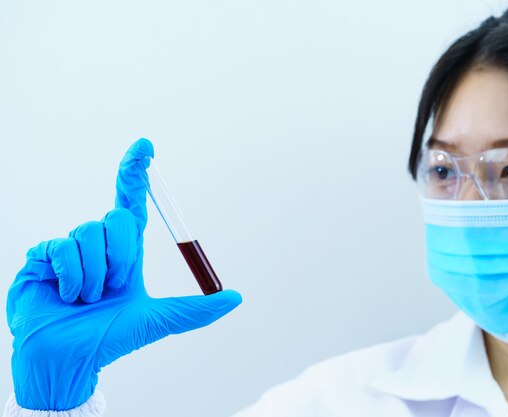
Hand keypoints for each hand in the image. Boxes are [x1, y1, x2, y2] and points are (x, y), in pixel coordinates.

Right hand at [6, 138, 241, 410]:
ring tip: (87, 298)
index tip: (146, 145)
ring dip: (95, 275)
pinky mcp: (42, 256)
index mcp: (126, 252)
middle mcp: (99, 244)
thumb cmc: (109, 340)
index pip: (131, 203)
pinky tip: (66, 295)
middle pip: (117, 218)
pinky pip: (62, 248)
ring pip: (89, 233)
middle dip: (122, 256)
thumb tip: (237, 297)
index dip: (137, 173)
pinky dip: (71, 278)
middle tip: (113, 288)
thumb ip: (197, 310)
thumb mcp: (158, 321)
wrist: (67, 360)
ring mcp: (69, 248)